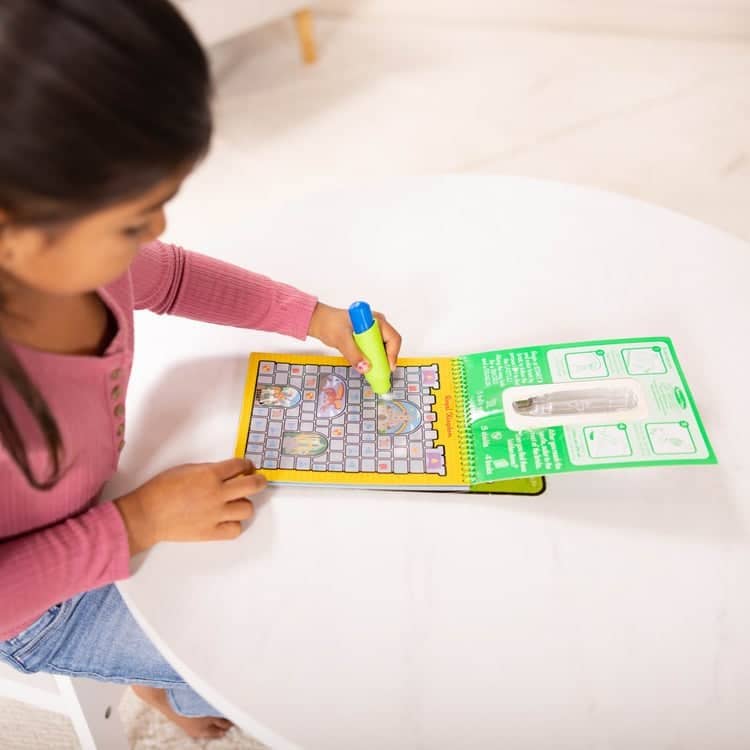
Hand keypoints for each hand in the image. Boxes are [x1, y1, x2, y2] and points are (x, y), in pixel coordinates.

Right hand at [114, 458, 265, 554]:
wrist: (147, 515)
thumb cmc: (161, 488)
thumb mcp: (186, 469)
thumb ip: (209, 470)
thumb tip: (226, 472)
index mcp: (210, 474)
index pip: (240, 465)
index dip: (246, 465)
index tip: (246, 467)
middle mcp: (218, 494)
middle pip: (252, 485)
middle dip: (258, 480)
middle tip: (257, 480)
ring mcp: (217, 514)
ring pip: (247, 508)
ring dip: (244, 504)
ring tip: (235, 503)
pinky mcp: (212, 532)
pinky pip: (236, 529)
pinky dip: (234, 524)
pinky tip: (227, 519)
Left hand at [307, 302, 401, 372]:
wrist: (318, 322)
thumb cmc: (329, 324)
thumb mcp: (342, 340)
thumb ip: (353, 354)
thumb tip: (366, 368)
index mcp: (375, 320)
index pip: (393, 338)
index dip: (393, 354)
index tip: (388, 367)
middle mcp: (377, 325)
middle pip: (391, 344)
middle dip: (387, 359)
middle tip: (381, 372)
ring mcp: (372, 332)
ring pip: (383, 349)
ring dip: (380, 360)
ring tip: (375, 371)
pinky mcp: (367, 338)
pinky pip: (375, 350)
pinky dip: (373, 359)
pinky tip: (368, 366)